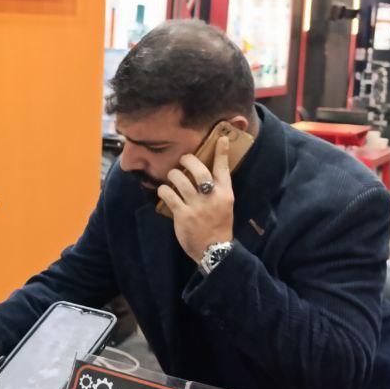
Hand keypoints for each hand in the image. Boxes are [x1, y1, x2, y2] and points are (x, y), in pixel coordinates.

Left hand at [155, 135, 234, 263]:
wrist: (214, 250)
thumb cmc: (218, 226)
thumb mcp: (225, 206)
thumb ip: (218, 190)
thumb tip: (205, 174)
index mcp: (225, 194)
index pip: (224, 169)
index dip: (221, 152)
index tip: (220, 138)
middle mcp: (212, 197)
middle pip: (199, 170)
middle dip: (188, 160)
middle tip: (183, 159)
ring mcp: (197, 206)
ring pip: (180, 180)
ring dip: (173, 175)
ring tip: (172, 176)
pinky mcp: (183, 215)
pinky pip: (168, 195)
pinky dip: (163, 190)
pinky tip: (163, 190)